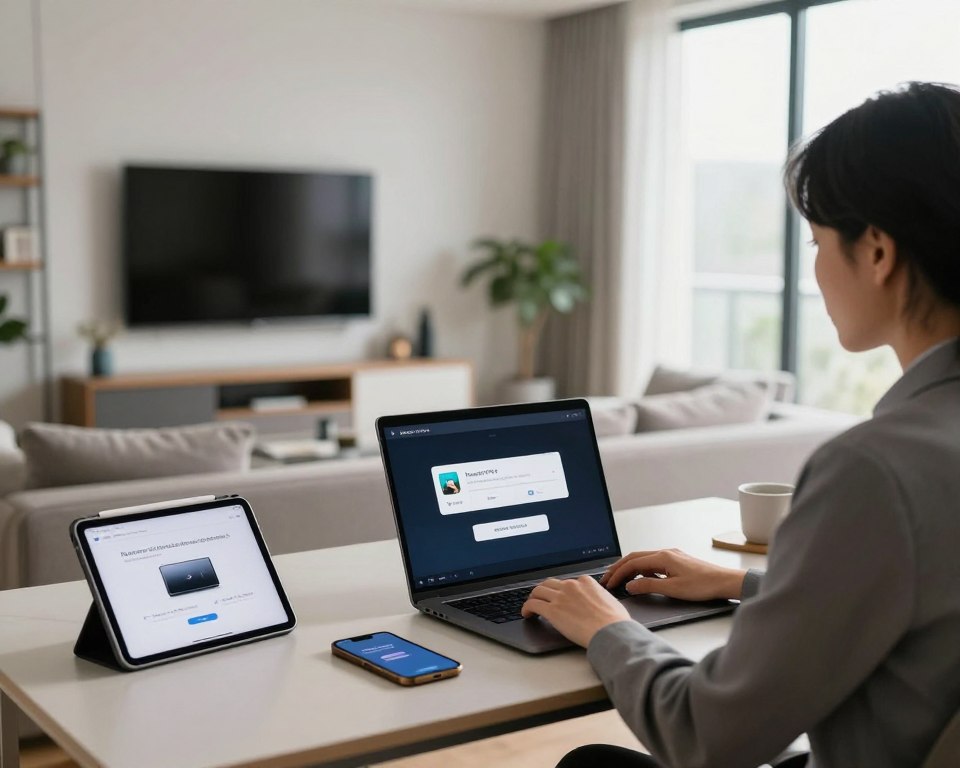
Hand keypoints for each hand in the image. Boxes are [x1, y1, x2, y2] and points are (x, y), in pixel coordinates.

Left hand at [521, 575, 630, 647]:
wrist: (612, 632)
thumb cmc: (615, 622)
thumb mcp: (610, 601)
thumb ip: (599, 597)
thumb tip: (598, 602)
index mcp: (586, 582)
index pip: (567, 582)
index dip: (561, 590)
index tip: (559, 596)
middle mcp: (571, 586)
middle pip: (550, 583)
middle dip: (544, 590)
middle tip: (541, 598)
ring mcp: (560, 597)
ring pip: (538, 591)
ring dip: (533, 598)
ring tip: (531, 606)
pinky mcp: (552, 611)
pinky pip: (533, 605)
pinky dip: (526, 608)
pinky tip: (526, 614)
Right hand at [600, 549, 745, 601]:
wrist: (724, 582)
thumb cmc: (703, 585)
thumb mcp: (672, 589)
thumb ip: (649, 586)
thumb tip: (630, 586)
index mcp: (663, 557)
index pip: (632, 563)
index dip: (618, 573)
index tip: (609, 583)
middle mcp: (665, 553)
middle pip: (635, 557)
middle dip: (619, 568)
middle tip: (607, 579)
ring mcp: (672, 556)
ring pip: (644, 560)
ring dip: (630, 569)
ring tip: (619, 580)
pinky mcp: (677, 562)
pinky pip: (653, 563)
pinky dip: (642, 570)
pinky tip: (641, 579)